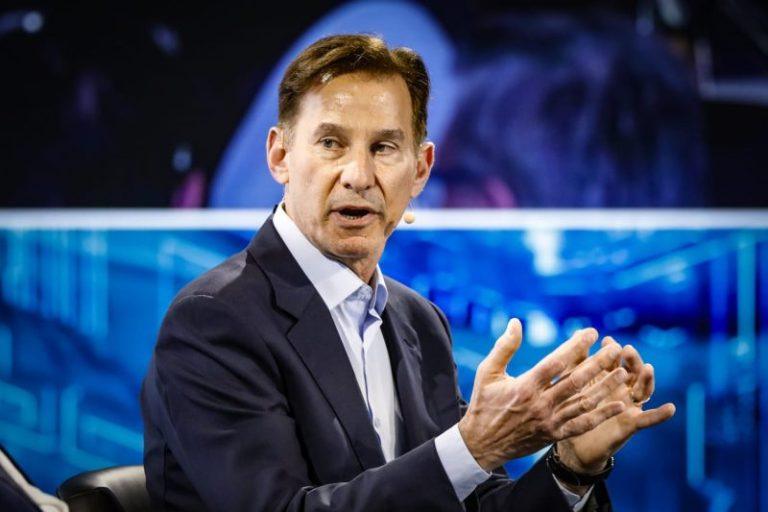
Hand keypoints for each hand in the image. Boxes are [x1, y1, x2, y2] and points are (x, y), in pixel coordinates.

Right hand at [458, 319, 628, 470]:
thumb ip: (504, 347)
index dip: (576, 346)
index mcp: (525, 386)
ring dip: (605, 386)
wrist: (481, 444)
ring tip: (622, 372)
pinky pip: (582, 425)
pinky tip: (618, 405)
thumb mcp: (487, 372)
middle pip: (576, 380)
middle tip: (615, 348)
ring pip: (583, 402)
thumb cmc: (484, 403)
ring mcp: (549, 421)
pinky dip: (601, 416)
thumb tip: (516, 322)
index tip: (591, 333)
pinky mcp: (554, 435)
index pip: (556, 362)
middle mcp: (540, 404)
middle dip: (598, 363)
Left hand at [556, 337, 675, 476]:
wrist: (573, 446)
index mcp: (608, 379)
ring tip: (648, 368)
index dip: (612, 350)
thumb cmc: (572, 411)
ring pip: (642, 390)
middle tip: (627, 349)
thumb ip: (577, 362)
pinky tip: (671, 408)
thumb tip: (578, 333)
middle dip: (632, 360)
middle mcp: (622, 390)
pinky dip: (660, 414)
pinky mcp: (631, 425)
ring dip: (646, 379)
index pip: (614, 361)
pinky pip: (648, 419)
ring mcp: (629, 406)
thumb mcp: (573, 385)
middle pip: (632, 372)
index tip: (607, 340)